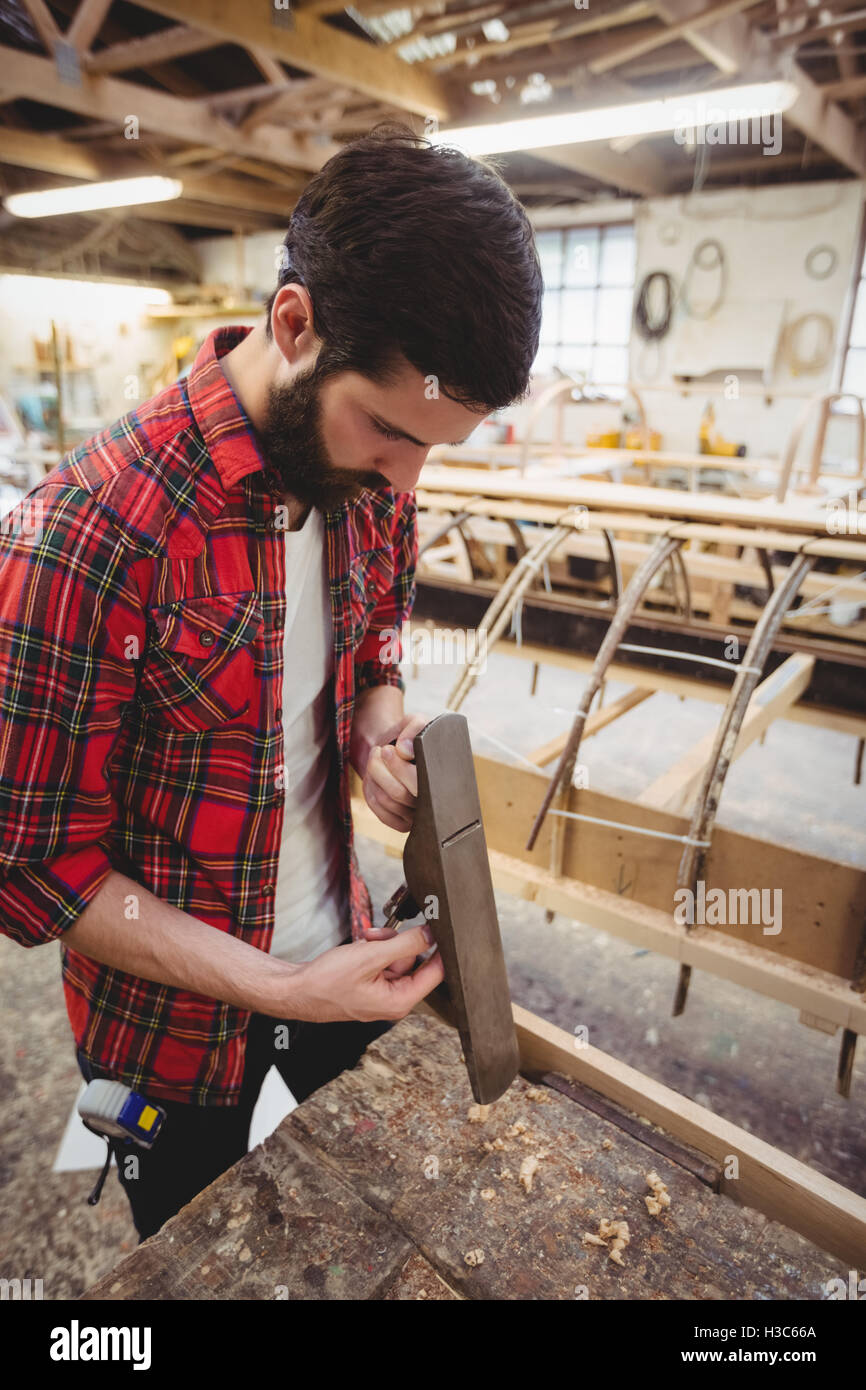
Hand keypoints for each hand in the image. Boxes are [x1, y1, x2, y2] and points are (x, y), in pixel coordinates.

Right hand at [289, 924, 443, 1022]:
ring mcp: (381, 992)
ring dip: (382, 944)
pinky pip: (382, 960)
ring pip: (396, 957)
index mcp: (400, 1001)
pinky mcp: (370, 984)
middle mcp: (394, 1000)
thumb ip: (405, 945)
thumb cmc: (325, 982)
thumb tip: (431, 934)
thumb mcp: (370, 958)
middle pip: (414, 960)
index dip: (437, 947)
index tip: (438, 926)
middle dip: (397, 943)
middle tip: (377, 937)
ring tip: (363, 942)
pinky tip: (359, 947)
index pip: (436, 973)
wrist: (294, 989)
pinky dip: (373, 949)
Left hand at [362, 712, 430, 833]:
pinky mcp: (403, 823)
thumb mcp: (415, 721)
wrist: (393, 748)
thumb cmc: (409, 737)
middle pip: (400, 794)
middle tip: (381, 750)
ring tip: (377, 756)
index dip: (400, 768)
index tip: (389, 749)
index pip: (420, 784)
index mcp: (445, 778)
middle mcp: (435, 801)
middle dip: (382, 770)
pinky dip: (372, 790)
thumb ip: (415, 727)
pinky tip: (376, 776)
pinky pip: (380, 812)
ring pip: (386, 800)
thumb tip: (405, 751)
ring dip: (375, 774)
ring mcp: (419, 814)